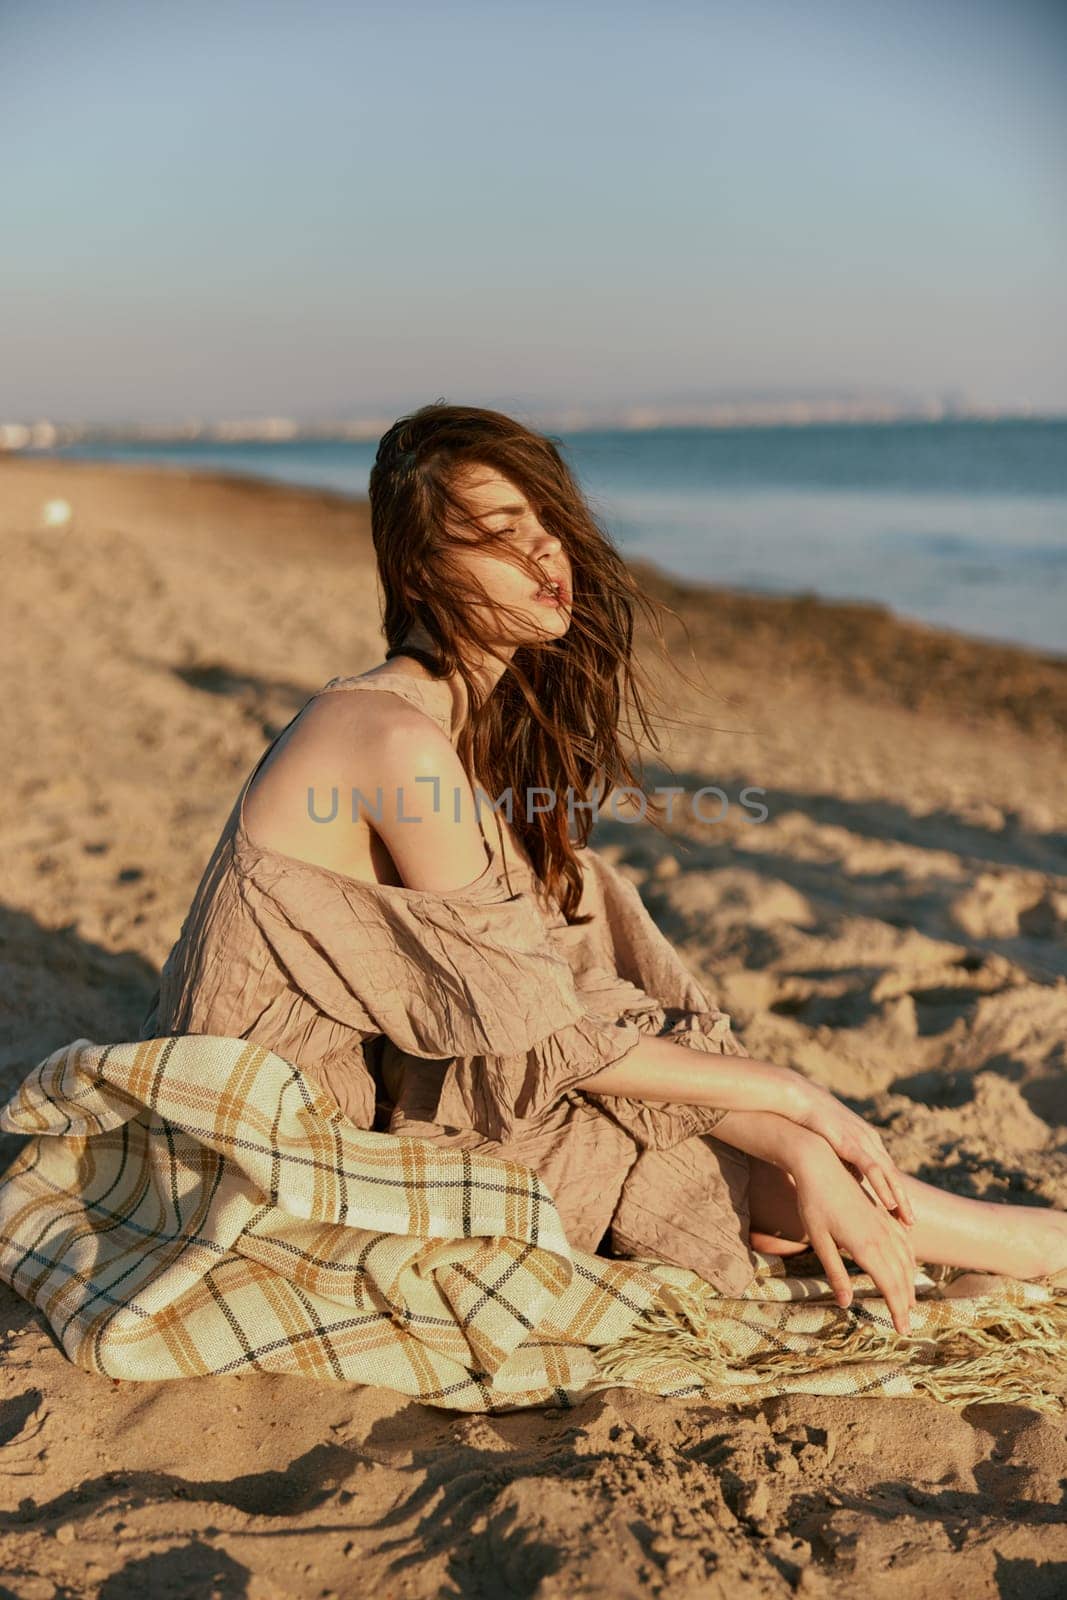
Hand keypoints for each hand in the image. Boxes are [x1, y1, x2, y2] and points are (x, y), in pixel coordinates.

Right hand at [790, 1079, 915, 1226]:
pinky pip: (872, 1169)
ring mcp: (862, 1141)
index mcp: (868, 1139)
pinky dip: (883, 1187)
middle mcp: (871, 1140)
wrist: (799, 1098)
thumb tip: (857, 1179)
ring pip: (888, 1174)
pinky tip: (890, 1204)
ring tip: (908, 1220)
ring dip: (900, 1198)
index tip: (902, 1214)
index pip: (887, 1171)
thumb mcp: (835, 1142)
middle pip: (893, 1175)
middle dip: (903, 1200)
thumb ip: (848, 1158)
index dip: (896, 1192)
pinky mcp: (851, 1143)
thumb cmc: (812, 1120)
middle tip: (911, 1223)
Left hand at [791, 1142, 917, 1335]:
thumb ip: (834, 1272)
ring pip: (906, 1258)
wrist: (820, 1163)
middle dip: (905, 1302)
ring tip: (908, 1301)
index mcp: (865, 1247)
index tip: (902, 1331)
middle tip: (906, 1324)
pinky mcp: (882, 1212)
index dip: (897, 1310)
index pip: (889, 1286)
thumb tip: (846, 1304)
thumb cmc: (812, 1203)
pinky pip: (904, 1240)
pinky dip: (909, 1258)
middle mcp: (881, 1236)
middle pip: (901, 1276)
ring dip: (909, 1282)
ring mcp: (884, 1222)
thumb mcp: (819, 1241)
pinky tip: (907, 1265)